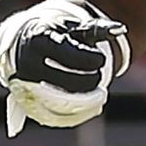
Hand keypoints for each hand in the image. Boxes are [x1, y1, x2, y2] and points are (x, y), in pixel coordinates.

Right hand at [0, 3, 128, 135]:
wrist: (26, 45)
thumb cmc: (58, 34)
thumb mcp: (75, 27)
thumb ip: (98, 29)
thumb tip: (120, 29)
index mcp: (41, 40)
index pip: (72, 56)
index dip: (92, 60)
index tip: (100, 59)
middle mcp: (28, 64)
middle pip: (67, 82)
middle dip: (90, 81)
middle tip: (99, 77)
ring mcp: (25, 86)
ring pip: (59, 105)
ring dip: (86, 103)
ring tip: (99, 95)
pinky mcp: (26, 103)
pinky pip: (52, 118)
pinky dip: (75, 116)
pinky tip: (91, 107)